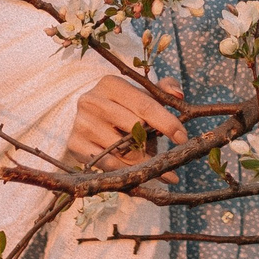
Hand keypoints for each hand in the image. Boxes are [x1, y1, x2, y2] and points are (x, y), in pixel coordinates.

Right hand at [65, 74, 186, 168]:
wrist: (87, 118)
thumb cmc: (123, 106)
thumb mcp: (141, 94)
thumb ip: (163, 90)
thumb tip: (179, 94)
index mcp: (110, 84)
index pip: (145, 106)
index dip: (167, 122)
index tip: (183, 138)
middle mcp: (91, 101)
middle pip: (134, 128)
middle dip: (155, 143)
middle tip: (172, 157)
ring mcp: (81, 123)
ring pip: (122, 149)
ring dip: (143, 160)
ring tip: (156, 167)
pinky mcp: (75, 144)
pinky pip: (109, 164)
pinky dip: (127, 171)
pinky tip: (140, 174)